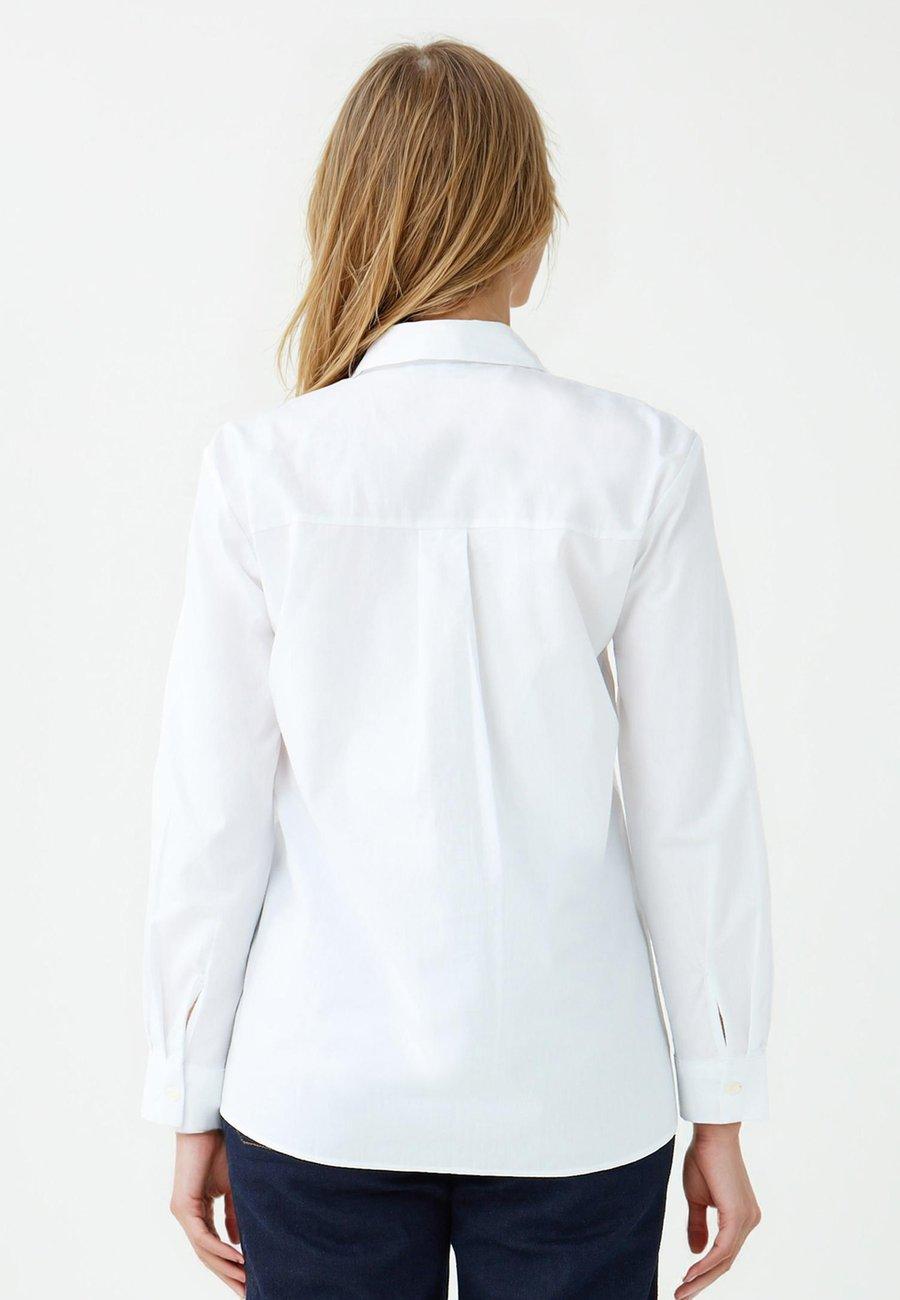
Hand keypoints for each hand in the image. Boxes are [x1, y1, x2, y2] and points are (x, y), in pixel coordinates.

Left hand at [170, 1130, 245, 1295]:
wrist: (207, 1125)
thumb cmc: (221, 1150)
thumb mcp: (234, 1188)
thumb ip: (234, 1216)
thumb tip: (238, 1243)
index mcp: (198, 1212)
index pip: (214, 1246)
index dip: (231, 1265)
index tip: (249, 1279)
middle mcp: (188, 1216)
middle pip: (208, 1255)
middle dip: (228, 1275)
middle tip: (246, 1293)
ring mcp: (183, 1213)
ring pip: (204, 1250)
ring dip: (225, 1267)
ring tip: (244, 1281)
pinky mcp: (182, 1207)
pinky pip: (202, 1236)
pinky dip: (220, 1248)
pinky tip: (236, 1257)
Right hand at [674, 1123, 760, 1297]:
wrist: (712, 1135)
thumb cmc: (704, 1159)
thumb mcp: (697, 1199)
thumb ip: (698, 1226)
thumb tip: (697, 1253)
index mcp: (742, 1218)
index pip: (724, 1254)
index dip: (705, 1271)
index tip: (685, 1283)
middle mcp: (750, 1221)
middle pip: (725, 1262)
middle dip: (702, 1282)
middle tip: (681, 1295)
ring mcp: (747, 1220)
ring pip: (724, 1260)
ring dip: (701, 1278)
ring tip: (682, 1291)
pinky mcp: (738, 1216)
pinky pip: (722, 1250)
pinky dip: (706, 1264)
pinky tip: (691, 1273)